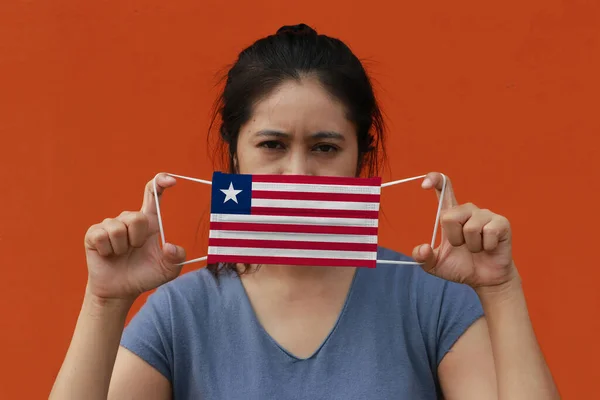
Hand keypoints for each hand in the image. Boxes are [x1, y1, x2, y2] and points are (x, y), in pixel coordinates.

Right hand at [83, 173, 185, 301]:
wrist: (121, 291)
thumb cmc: (145, 275)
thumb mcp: (168, 270)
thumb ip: (176, 258)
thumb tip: (168, 246)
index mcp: (149, 222)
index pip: (153, 194)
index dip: (160, 183)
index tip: (171, 180)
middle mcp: (129, 219)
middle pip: (136, 217)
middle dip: (138, 239)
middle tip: (135, 250)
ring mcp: (110, 224)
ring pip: (118, 228)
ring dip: (122, 248)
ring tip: (121, 254)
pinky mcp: (94, 233)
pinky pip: (102, 236)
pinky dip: (108, 251)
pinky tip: (108, 255)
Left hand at [412, 172, 517, 288]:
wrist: (484, 280)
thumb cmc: (460, 267)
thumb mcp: (434, 265)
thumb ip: (422, 258)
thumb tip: (423, 249)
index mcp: (452, 215)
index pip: (444, 189)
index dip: (435, 180)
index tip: (425, 184)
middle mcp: (468, 210)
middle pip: (449, 216)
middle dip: (453, 239)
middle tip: (462, 247)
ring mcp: (486, 215)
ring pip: (470, 227)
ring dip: (471, 245)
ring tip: (477, 249)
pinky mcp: (501, 223)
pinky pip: (488, 232)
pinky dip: (486, 246)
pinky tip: (489, 248)